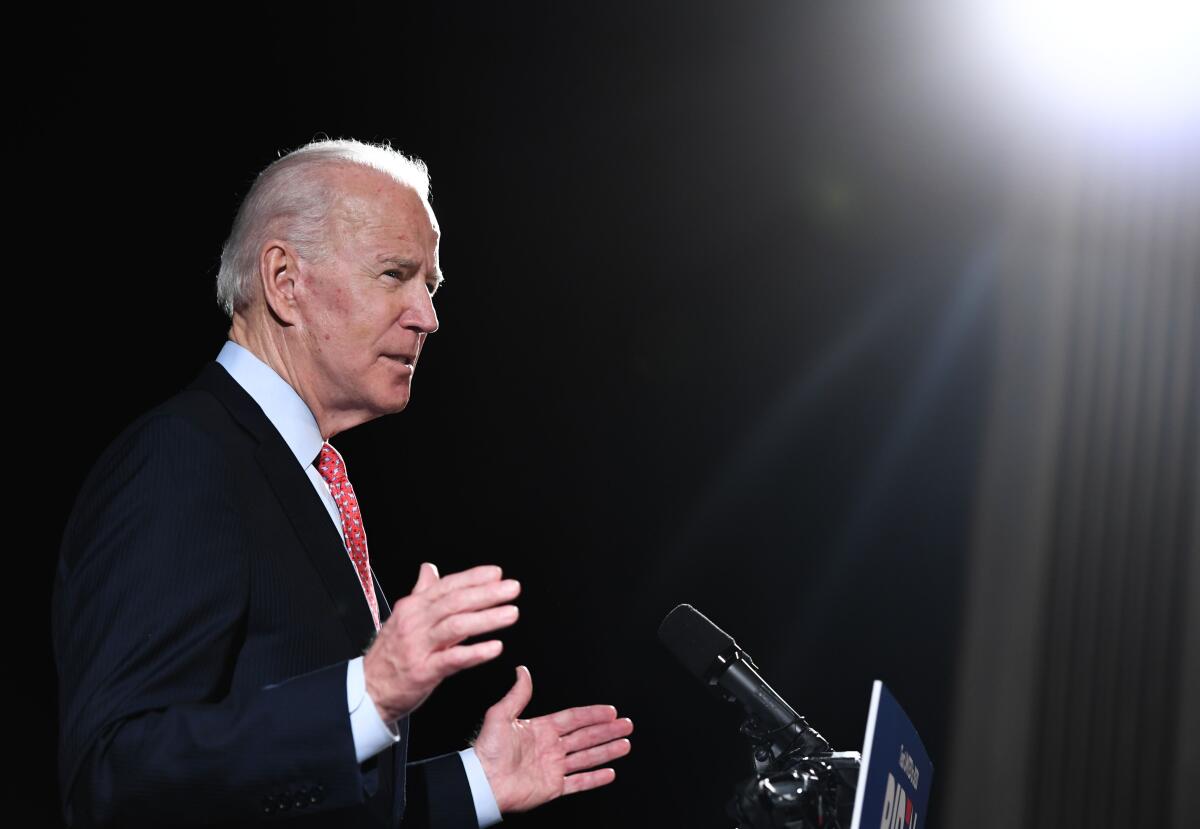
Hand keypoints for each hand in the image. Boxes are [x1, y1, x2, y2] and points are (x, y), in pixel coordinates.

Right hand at [363, 563, 519, 722]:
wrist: (369, 689)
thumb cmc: (390, 653)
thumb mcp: (403, 617)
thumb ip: (421, 592)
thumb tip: (430, 568)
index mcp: (413, 607)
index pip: (447, 586)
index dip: (473, 578)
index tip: (497, 573)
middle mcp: (415, 622)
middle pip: (455, 602)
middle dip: (487, 594)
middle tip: (512, 589)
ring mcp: (419, 646)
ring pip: (456, 626)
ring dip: (486, 619)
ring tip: (511, 613)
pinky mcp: (423, 671)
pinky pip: (452, 659)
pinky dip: (475, 652)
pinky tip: (495, 648)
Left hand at [472, 665, 632, 813]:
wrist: (482, 782)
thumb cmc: (486, 751)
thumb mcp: (500, 715)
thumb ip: (517, 694)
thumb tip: (523, 671)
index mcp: (540, 729)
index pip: (574, 718)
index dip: (593, 714)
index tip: (610, 711)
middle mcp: (550, 747)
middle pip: (586, 736)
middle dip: (607, 730)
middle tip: (626, 725)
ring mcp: (553, 768)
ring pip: (587, 757)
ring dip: (607, 751)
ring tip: (625, 744)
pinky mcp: (552, 787)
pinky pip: (578, 782)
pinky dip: (595, 779)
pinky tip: (609, 772)